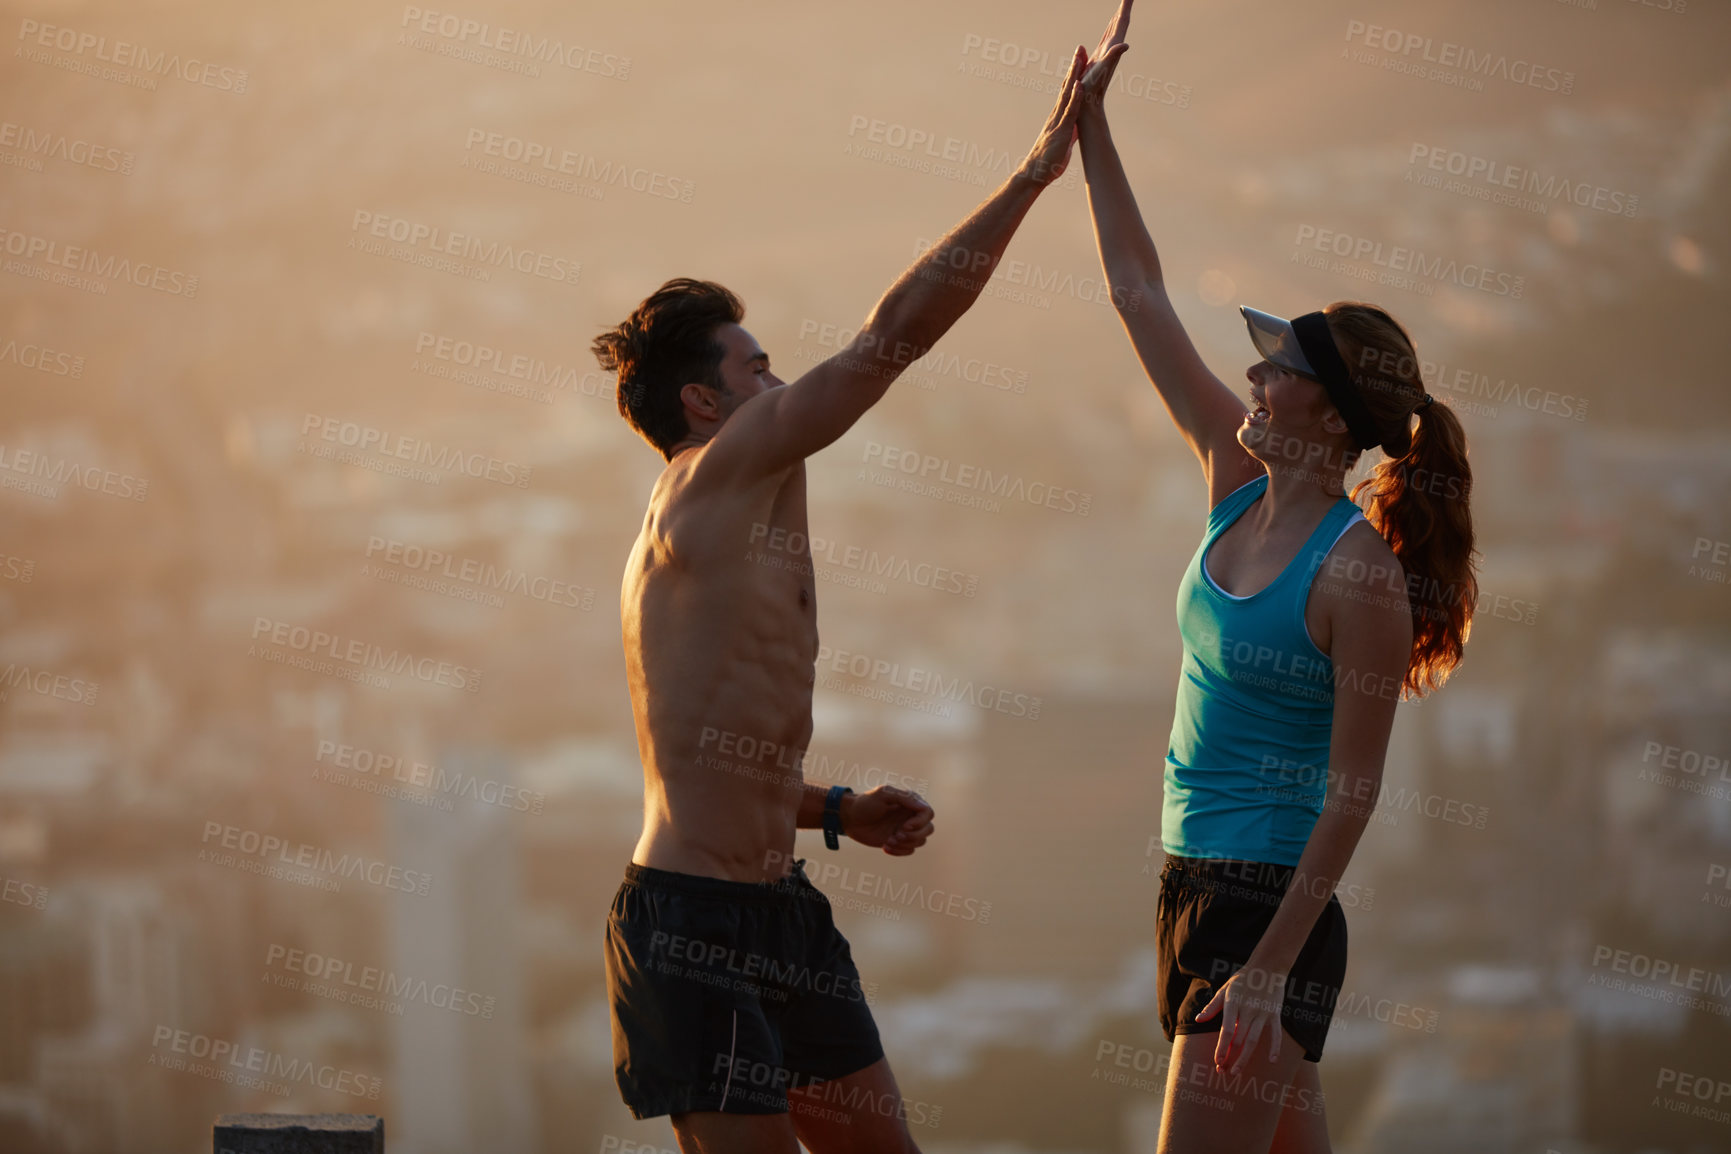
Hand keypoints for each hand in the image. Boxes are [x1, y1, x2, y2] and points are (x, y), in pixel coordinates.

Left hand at [843, 786, 933, 855]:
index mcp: (910, 802)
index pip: (928, 813)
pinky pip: (909, 851)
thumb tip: (924, 807)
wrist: (849, 818)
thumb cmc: (865, 803)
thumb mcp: (883, 794)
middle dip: (914, 835)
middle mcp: (911, 816)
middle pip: (928, 829)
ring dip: (905, 844)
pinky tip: (885, 846)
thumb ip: (904, 798)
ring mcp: (905, 830)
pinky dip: (899, 851)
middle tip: (896, 835)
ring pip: (920, 841)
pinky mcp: (898, 842)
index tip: (904, 826)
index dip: (919, 822)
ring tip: (888, 841)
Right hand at [1017, 46, 1086, 185]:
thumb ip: (1070, 133)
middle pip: (1066, 87)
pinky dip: (1075, 98)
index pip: (1066, 92)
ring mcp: (1058, 122)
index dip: (1073, 76)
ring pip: (1067, 94)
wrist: (1035, 175)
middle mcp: (1056, 115)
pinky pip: (1069, 111)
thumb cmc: (1048, 162)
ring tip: (1080, 59)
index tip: (1079, 60)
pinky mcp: (1061, 131)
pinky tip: (1079, 86)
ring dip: (1073, 76)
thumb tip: (1077, 129)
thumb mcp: (1064, 144)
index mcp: (1057, 118)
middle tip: (1080, 49)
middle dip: (1074, 68)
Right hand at [1079, 0, 1132, 116]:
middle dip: (1125, 8)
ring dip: (1119, 16)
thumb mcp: (1101, 69)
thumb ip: (1113, 55)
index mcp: (1112, 47)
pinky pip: (1106, 36)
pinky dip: (1109, 27)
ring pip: (1115, 29)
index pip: (1122, 23)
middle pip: (1121, 23)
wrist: (1088, 105)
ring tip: (1123, 5)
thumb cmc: (1092, 88)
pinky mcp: (1100, 56)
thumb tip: (1125, 45)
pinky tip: (1110, 26)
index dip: (1125, 7)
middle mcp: (1112, 48)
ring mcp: (1106, 52)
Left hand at [1193, 964, 1287, 1073]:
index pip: (1227, 1030)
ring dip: (1245, 1058)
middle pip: (1239, 1039)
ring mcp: (1263, 1013)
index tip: (1217, 1061)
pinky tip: (1272, 1061)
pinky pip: (1276, 1034)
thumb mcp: (1224, 990)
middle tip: (1223, 1072)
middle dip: (1230, 1057)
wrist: (1267, 967)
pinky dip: (1275, 1047)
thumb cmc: (1242, 980)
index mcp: (1233, 1003)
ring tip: (1236, 1072)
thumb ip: (1212, 1007)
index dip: (1222, 1047)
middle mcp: (1248, 1010)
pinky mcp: (1275, 1015)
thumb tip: (1198, 1020)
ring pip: (1254, 1040)